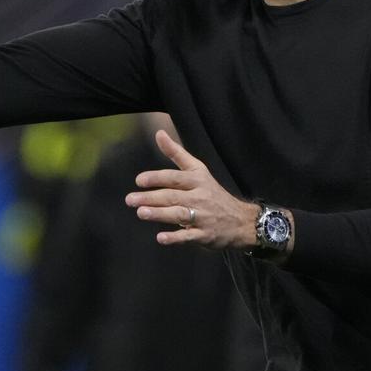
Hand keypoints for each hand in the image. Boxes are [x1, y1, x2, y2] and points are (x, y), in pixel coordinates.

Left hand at [125, 130, 259, 249]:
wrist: (241, 220)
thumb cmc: (212, 192)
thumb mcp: (198, 170)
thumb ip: (176, 152)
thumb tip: (159, 133)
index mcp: (197, 180)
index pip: (175, 177)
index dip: (157, 178)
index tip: (139, 180)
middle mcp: (200, 197)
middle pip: (173, 196)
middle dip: (150, 198)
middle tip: (130, 200)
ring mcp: (203, 217)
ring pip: (179, 214)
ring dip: (160, 214)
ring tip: (141, 213)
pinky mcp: (205, 235)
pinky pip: (189, 236)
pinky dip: (175, 237)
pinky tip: (161, 238)